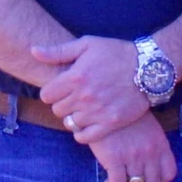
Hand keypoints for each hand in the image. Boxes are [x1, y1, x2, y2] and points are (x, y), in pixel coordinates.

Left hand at [30, 36, 146, 143]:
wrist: (148, 68)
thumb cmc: (116, 52)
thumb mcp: (87, 45)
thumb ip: (58, 51)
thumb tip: (34, 51)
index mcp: (76, 76)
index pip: (46, 95)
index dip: (51, 92)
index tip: (60, 89)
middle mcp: (84, 96)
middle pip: (57, 110)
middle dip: (62, 104)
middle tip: (73, 99)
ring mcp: (97, 111)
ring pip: (70, 123)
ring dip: (73, 117)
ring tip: (83, 109)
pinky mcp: (111, 123)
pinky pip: (85, 137)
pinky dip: (82, 133)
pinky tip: (87, 124)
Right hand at [87, 112, 176, 181]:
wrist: (106, 100)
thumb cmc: (125, 114)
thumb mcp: (148, 127)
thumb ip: (152, 146)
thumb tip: (147, 166)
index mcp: (160, 144)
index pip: (168, 174)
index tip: (147, 181)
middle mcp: (149, 152)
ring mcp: (133, 156)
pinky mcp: (114, 158)